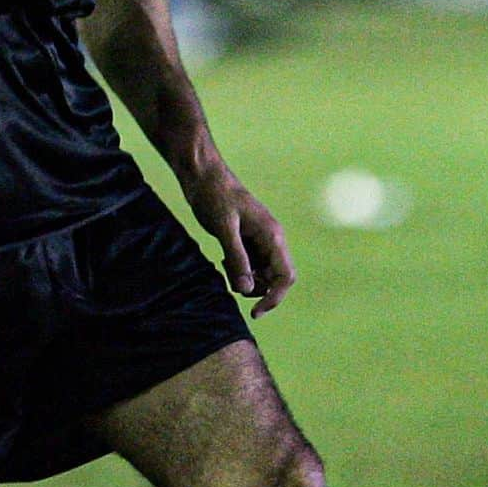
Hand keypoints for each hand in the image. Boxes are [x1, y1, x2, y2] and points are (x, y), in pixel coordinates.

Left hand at [182, 164, 295, 318]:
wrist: (201, 175)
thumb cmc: (213, 194)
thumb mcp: (223, 227)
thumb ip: (237, 257)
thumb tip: (246, 290)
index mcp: (272, 235)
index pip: (286, 276)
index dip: (274, 298)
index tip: (255, 312)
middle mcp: (270, 239)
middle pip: (274, 279)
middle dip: (255, 287)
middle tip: (231, 274)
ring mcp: (259, 240)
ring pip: (261, 274)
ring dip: (245, 279)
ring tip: (225, 263)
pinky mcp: (245, 240)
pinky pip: (249, 266)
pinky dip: (238, 270)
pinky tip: (224, 259)